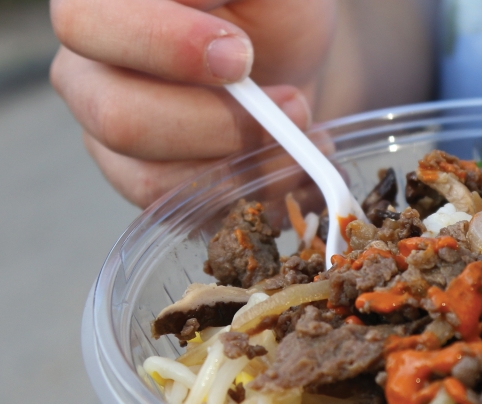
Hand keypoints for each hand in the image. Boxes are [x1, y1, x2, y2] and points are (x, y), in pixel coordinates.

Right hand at [49, 0, 335, 205]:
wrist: (291, 64)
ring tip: (298, 131)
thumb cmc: (272, 12)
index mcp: (103, 2)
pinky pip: (179, 210)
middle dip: (217, 123)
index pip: (89, 23)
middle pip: (117, 116)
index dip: (167, 45)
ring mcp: (109, 131)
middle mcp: (88, 66)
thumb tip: (201, 5)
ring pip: (148, 176)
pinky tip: (287, 165)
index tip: (241, 57)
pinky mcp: (142, 180)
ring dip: (240, 162)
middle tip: (290, 105)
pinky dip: (245, 192)